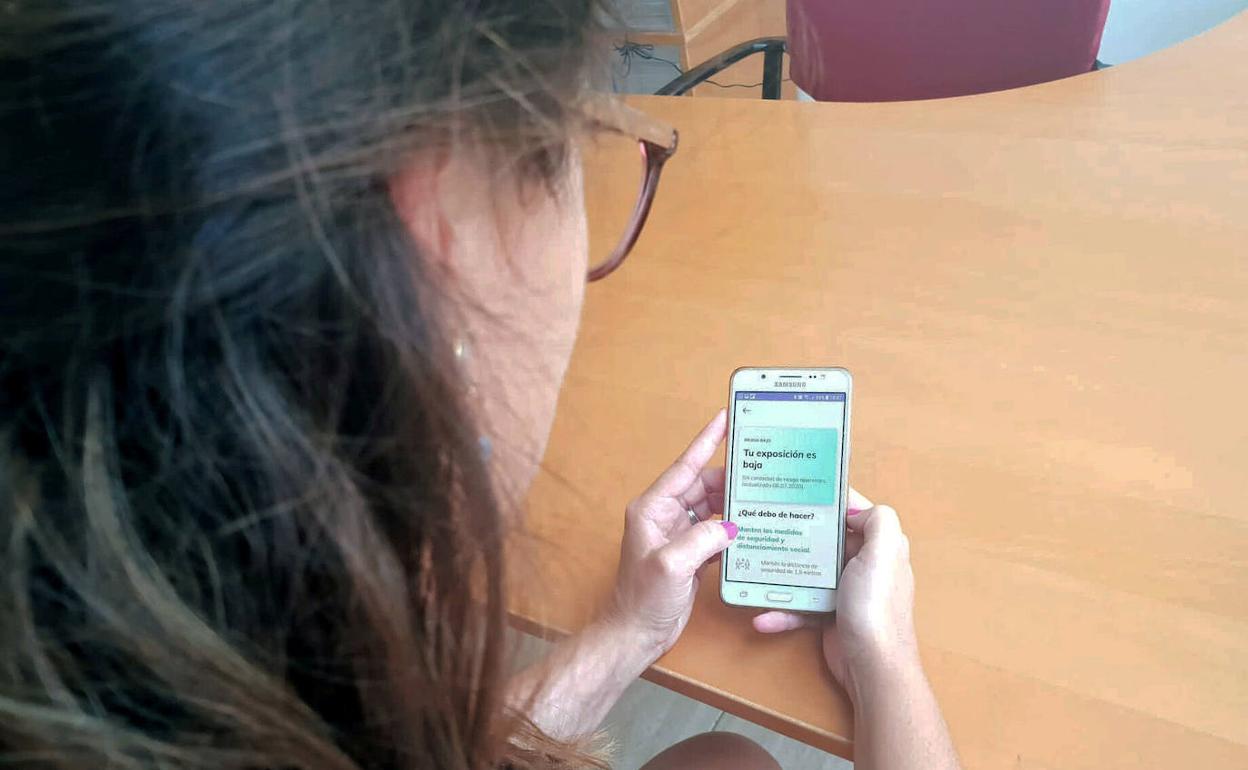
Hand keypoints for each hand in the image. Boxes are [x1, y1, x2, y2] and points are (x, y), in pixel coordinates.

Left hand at [607, 410, 737, 655]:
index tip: (724, 418)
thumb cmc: (642, 600)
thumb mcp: (670, 565)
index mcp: (652, 508)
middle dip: (730, 477)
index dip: (706, 441)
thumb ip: (701, 539)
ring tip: (763, 494)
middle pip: (703, 485)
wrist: (636, 634)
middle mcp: (664, 516)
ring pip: (713, 507)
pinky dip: (734, 528)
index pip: (684, 467)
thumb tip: (730, 527)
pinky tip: (753, 527)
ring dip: (735, 503)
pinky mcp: (690, 553)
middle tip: (761, 467)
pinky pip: (716, 531)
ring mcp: (678, 534)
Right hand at [753, 489, 919, 696]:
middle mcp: (863, 565)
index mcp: (880, 546)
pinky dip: (782, 610)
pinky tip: (763, 616)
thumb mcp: (885, 552)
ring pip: (807, 572)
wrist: (872, 667)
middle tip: (765, 522)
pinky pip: (801, 606)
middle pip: (823, 540)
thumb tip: (853, 510)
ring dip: (781, 574)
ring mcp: (845, 591)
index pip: (853, 511)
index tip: (796, 489)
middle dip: (796, 533)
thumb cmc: (877, 607)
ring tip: (754, 568)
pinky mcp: (829, 615)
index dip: (827, 498)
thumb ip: (878, 520)